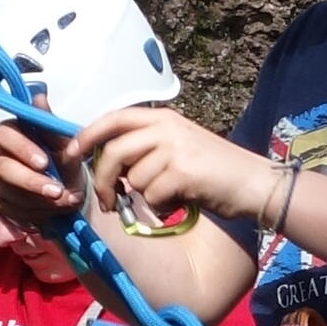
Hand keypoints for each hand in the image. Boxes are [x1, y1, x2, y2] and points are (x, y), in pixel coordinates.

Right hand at [0, 119, 76, 221]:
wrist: (70, 186)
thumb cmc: (64, 158)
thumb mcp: (64, 140)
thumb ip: (49, 123)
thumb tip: (39, 97)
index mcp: (11, 133)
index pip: (5, 134)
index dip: (23, 148)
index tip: (45, 162)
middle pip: (2, 167)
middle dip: (31, 181)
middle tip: (57, 190)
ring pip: (7, 191)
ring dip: (39, 199)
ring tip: (65, 200)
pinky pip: (12, 209)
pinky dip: (37, 211)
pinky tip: (55, 209)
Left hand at [80, 100, 270, 225]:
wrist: (256, 183)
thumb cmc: (215, 171)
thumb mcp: (179, 146)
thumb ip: (148, 147)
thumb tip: (108, 162)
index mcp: (163, 118)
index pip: (113, 119)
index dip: (86, 135)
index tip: (70, 154)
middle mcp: (167, 127)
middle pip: (114, 152)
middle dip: (102, 181)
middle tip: (107, 203)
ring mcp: (175, 148)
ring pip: (133, 178)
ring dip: (143, 197)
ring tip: (166, 199)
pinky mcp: (183, 171)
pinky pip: (152, 196)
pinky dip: (161, 208)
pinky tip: (180, 204)